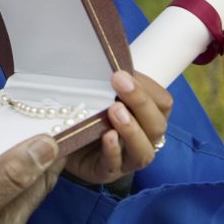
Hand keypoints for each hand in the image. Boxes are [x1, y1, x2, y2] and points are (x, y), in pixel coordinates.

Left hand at [64, 70, 172, 184]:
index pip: (162, 103)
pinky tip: (106, 136)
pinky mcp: (106, 172)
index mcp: (147, 115)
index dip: (147, 88)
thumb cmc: (87, 109)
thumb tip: (111, 51)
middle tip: (120, 82)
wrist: (61, 139)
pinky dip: (113, 151)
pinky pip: (115, 165)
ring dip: (132, 129)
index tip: (123, 71)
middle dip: (140, 102)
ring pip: (143, 150)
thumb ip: (109, 77)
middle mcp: (144, 138)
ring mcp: (127, 159)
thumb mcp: (99, 90)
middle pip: (156, 125)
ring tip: (116, 111)